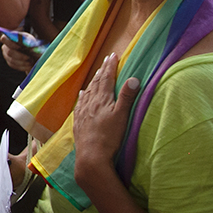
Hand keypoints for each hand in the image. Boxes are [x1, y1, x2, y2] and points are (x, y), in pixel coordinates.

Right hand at [0, 34, 37, 72]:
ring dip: (22, 62)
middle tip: (29, 57)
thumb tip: (28, 45)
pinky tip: (29, 66)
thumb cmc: (29, 42)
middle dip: (20, 56)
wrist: (32, 51)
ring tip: (31, 62)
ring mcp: (6, 56)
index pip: (3, 39)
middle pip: (9, 52)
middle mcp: (5, 47)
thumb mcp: (30, 39)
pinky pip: (14, 66)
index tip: (20, 47)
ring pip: (12, 60)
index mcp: (8, 38)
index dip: (10, 43)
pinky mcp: (10, 63)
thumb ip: (28, 41)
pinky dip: (22, 66)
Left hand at [72, 52, 137, 184]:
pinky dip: (83, 95)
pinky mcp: (79, 122)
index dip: (110, 66)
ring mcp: (83, 112)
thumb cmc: (109, 137)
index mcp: (102, 99)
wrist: (91, 156)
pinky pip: (80, 103)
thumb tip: (133, 78)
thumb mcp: (122, 116)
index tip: (113, 56)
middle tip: (106, 60)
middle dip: (102, 70)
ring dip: (93, 81)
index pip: (106, 78)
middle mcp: (90, 102)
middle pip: (96, 83)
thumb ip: (126, 96)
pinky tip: (82, 94)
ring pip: (88, 92)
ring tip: (97, 74)